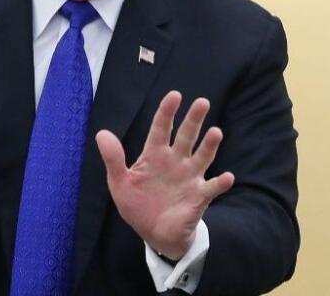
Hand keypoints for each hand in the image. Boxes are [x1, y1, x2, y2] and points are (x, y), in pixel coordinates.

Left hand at [96, 91, 233, 260]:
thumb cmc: (138, 204)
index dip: (167, 112)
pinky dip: (221, 183)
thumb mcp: (119, 183)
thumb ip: (113, 159)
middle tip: (202, 102)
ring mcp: (190, 177)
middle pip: (186, 136)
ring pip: (202, 156)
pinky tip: (228, 177)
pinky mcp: (200, 196)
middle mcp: (176, 160)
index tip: (175, 96)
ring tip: (216, 132)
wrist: (155, 234)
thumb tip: (101, 133)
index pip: (162, 128)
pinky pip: (212, 187)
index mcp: (155, 154)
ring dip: (209, 145)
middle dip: (194, 120)